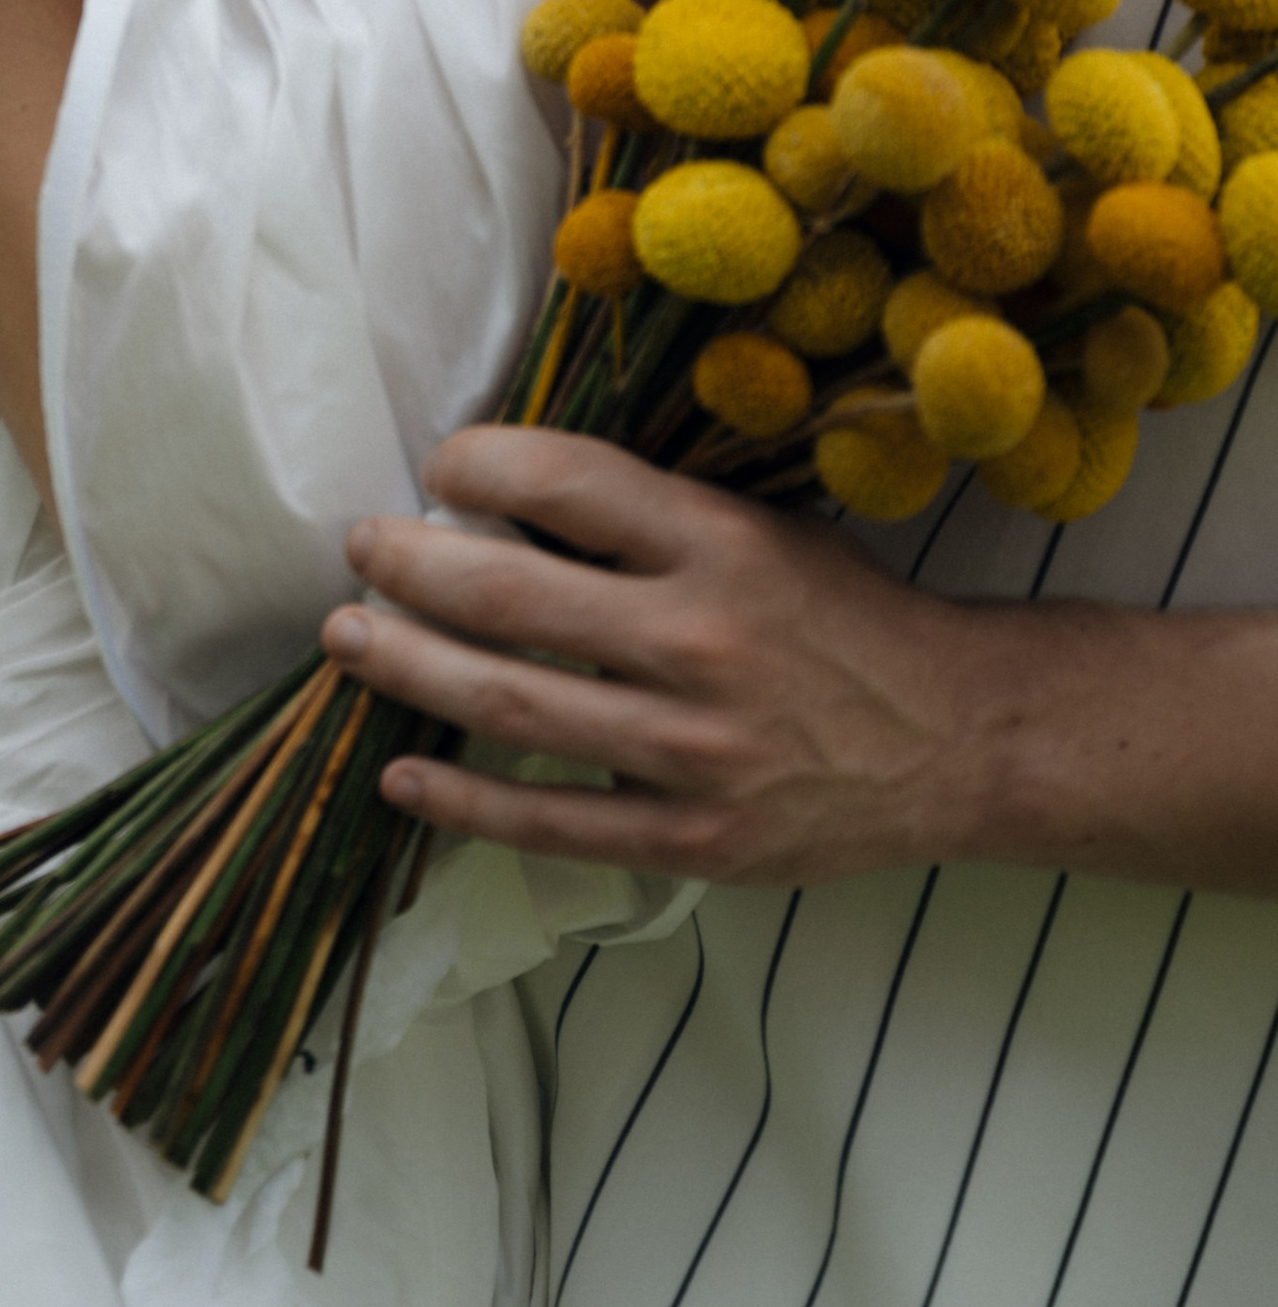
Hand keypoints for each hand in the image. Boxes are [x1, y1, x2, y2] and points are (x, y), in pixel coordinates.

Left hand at [320, 427, 990, 885]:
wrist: (959, 741)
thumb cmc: (842, 617)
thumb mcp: (760, 529)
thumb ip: (646, 516)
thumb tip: (500, 493)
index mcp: (718, 545)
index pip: (563, 483)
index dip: (475, 466)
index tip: (436, 467)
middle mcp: (701, 641)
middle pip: (508, 599)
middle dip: (408, 567)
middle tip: (360, 548)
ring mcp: (693, 751)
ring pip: (510, 707)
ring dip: (408, 668)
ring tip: (347, 637)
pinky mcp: (692, 840)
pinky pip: (550, 821)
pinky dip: (463, 799)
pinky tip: (401, 773)